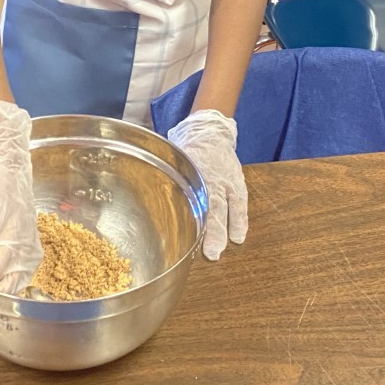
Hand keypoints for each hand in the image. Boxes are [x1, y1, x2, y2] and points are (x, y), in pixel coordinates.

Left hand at [167, 110, 247, 259]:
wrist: (209, 131)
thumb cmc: (186, 150)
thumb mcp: (171, 162)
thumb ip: (164, 181)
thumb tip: (144, 202)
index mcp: (190, 173)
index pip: (190, 200)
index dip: (190, 220)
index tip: (187, 239)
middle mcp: (210, 179)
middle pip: (211, 209)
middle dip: (211, 232)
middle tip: (211, 253)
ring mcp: (226, 181)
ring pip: (226, 208)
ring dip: (226, 229)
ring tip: (225, 247)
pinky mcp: (237, 183)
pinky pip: (241, 203)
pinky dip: (240, 220)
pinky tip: (239, 236)